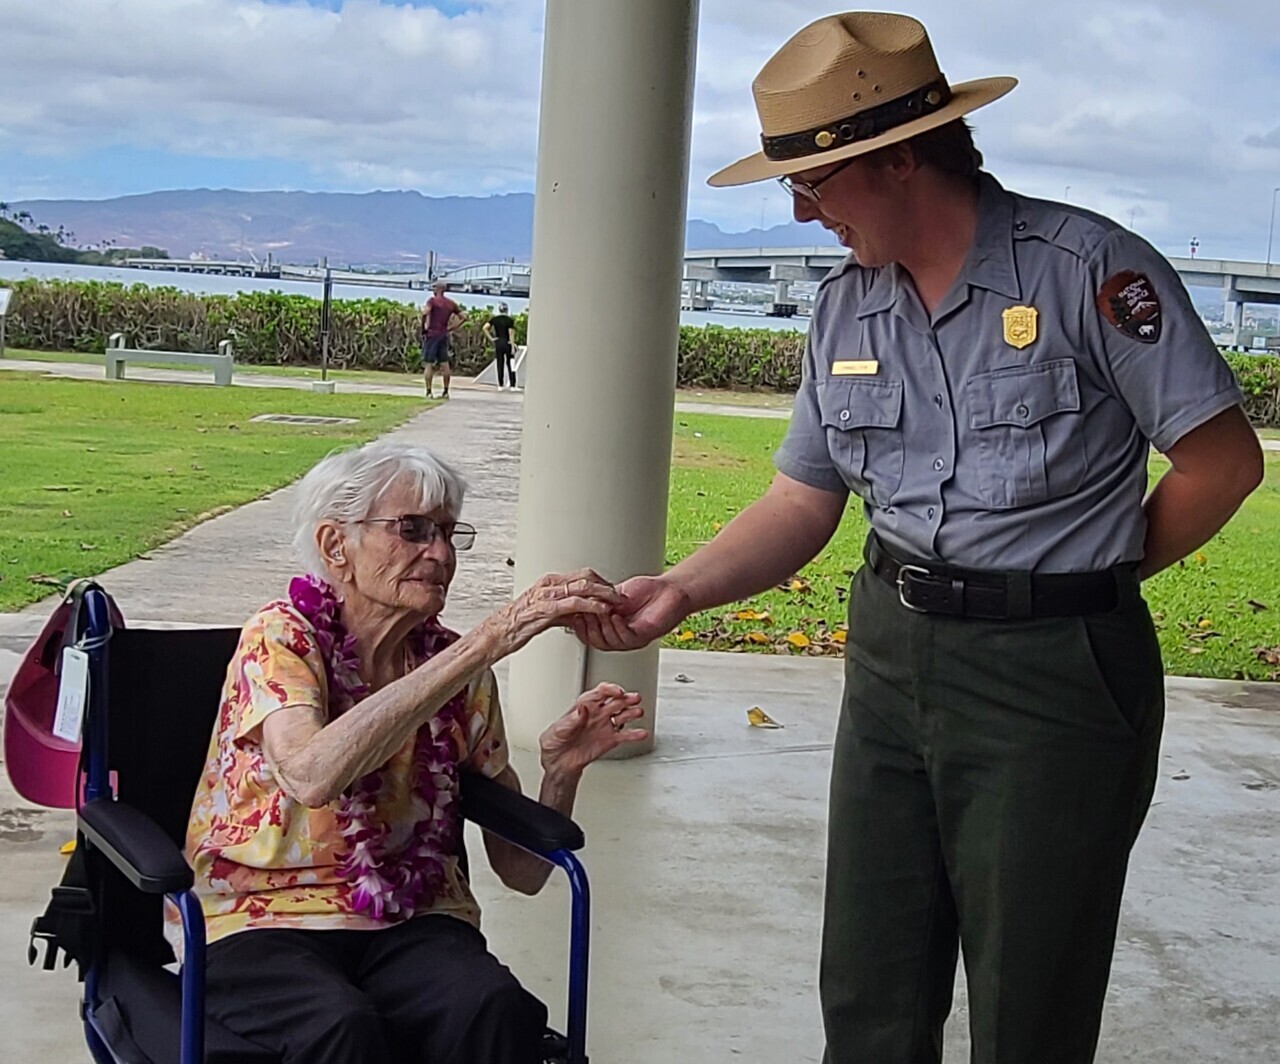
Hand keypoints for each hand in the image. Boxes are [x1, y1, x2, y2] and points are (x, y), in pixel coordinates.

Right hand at [487, 569, 623, 657]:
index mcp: (550, 583)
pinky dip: (592, 605)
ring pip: (583, 586)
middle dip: (606, 585)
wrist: (498, 633)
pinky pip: (575, 603)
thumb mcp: (546, 614)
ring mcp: (548, 595)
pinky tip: (602, 610)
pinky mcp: (547, 609)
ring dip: (604, 593)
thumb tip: (579, 614)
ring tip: (616, 601)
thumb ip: (564, 611)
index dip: (601, 582)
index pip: (582, 575)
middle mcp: (549, 585)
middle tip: (619, 596)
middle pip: (586, 576)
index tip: (613, 591)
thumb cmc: (518, 624)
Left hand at [540, 683, 647, 777]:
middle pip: (615, 701)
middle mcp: (597, 713)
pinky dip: (634, 734)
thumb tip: (581, 709)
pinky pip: (625, 735)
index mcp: (584, 706)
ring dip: (632, 712)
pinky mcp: (609, 740)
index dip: (610, 689)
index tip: (618, 692)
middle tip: (634, 698)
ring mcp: (605, 726)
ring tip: (639, 712)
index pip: (600, 692)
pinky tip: (642, 733)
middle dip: (626, 698)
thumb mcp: (558, 730)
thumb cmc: (555, 743)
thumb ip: (571, 720)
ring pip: (622, 715)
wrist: (559, 763)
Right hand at [572, 573, 690, 651]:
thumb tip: (577, 599)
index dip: (578, 625)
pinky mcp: (643, 636)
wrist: (670, 590)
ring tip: (600, 611)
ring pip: (609, 641)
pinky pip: (626, 638)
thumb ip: (598, 598)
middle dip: (587, 626)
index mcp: (611, 625)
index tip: (572, 612)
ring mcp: (631, 637)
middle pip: (595, 641)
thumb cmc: (648, 591)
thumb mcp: (615, 593)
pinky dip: (618, 627)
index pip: (588, 633)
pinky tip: (615, 617)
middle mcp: (619, 634)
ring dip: (602, 626)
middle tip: (584, 612)